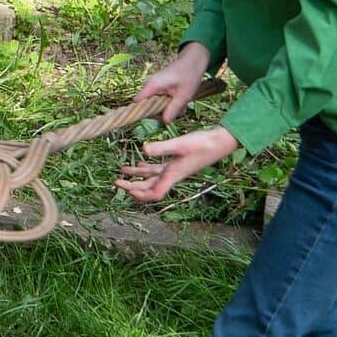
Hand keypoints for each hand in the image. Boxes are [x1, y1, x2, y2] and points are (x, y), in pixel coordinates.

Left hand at [115, 126, 238, 202]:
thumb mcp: (180, 144)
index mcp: (173, 175)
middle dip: (132, 186)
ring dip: (137, 176)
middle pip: (149, 187)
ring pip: (152, 177)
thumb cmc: (203, 144)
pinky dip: (148, 167)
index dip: (140, 195)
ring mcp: (175, 170)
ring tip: (122, 170)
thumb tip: (143, 150)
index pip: (154, 193)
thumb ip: (162, 148)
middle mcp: (173, 175)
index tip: (126, 189)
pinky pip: (159, 169)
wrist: (220, 142)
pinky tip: (140, 162)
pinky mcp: (177, 162)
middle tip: (115, 182)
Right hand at [133, 42, 211, 123]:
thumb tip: (164, 122)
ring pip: (154, 102)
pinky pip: (159, 98)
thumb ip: (173, 109)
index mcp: (153, 85)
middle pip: (146, 104)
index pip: (137, 101)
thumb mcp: (183, 96)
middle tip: (174, 112)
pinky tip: (179, 99)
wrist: (193, 61)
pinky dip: (168, 101)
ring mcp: (153, 84)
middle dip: (159, 111)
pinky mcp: (158, 85)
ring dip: (165, 107)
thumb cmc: (189, 76)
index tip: (153, 119)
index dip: (141, 112)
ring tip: (179, 104)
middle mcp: (150, 84)